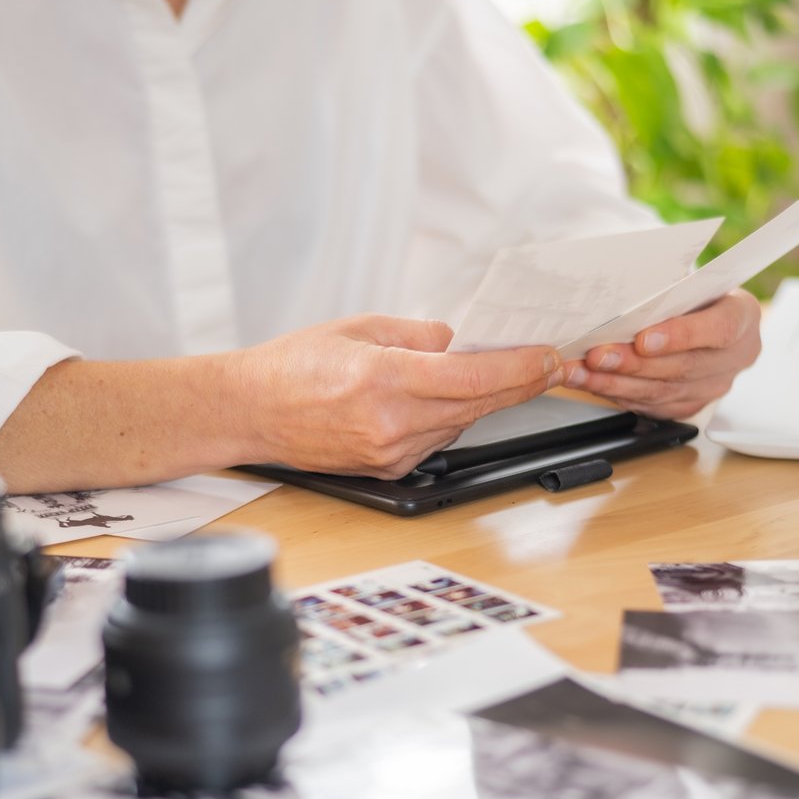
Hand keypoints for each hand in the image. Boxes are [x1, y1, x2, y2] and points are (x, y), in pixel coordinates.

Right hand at [233, 314, 567, 478]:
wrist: (250, 411)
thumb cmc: (293, 366)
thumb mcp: (361, 328)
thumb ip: (420, 336)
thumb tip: (463, 343)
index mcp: (385, 379)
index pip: (474, 378)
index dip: (521, 368)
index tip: (548, 356)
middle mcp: (391, 423)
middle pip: (478, 405)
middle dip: (518, 383)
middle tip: (547, 364)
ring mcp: (389, 452)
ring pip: (460, 425)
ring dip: (483, 400)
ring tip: (497, 373)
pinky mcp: (386, 469)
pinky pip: (436, 441)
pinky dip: (448, 419)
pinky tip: (443, 400)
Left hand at [563, 288, 761, 418]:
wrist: (695, 313)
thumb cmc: (687, 291)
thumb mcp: (685, 279)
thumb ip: (665, 288)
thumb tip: (621, 294)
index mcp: (743, 317)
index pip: (719, 329)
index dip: (681, 336)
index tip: (643, 339)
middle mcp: (735, 357)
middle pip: (682, 367)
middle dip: (632, 363)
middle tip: (596, 356)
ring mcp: (713, 386)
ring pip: (661, 391)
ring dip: (615, 383)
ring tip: (580, 372)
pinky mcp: (689, 405)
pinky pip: (650, 405)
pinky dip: (615, 394)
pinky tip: (590, 383)